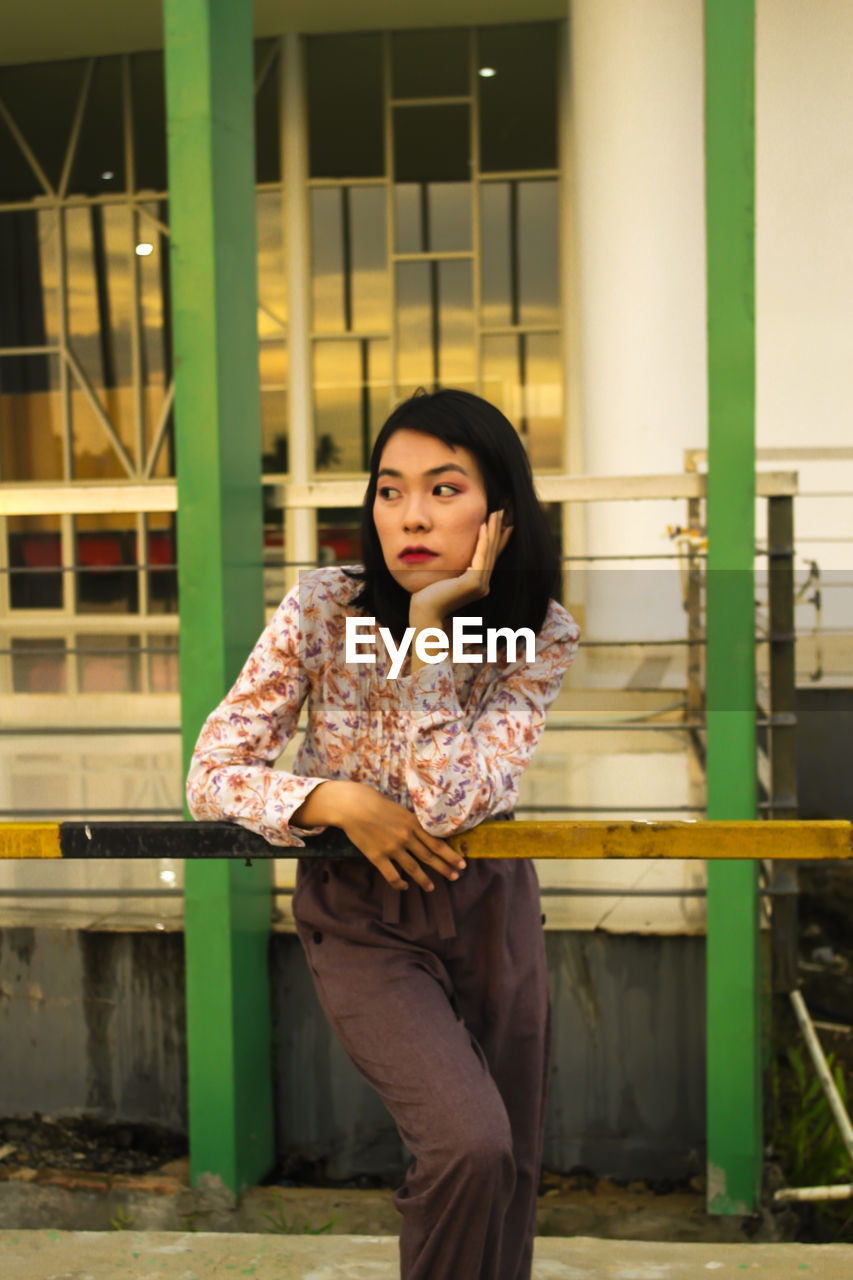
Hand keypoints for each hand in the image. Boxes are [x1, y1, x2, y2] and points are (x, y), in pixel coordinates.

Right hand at [292, 780, 465, 891]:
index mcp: (412, 823)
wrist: (353, 806)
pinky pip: (392, 875)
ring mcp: (392, 848)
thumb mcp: (399, 810)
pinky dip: (399, 884)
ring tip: (432, 888)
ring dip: (425, 880)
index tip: (462, 864)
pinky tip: (404, 887)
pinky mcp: (377, 856)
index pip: (437, 843)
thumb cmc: (375, 803)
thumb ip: (411, 822)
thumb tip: (422, 832)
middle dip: (445, 868)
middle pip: (430, 857)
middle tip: (456, 877)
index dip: (451, 855)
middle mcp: (406, 837)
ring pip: (414, 869)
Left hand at [408, 509, 512, 627]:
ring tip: (496, 514)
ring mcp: (480, 585)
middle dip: (498, 531)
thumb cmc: (430, 595)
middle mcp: (483, 585)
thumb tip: (457, 557)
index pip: (490, 557)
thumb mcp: (446, 576)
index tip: (505, 524)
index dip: (498, 540)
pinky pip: (480, 558)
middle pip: (492, 552)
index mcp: (478, 584)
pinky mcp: (474, 583)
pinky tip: (483, 527)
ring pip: (488, 552)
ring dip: (493, 531)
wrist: (425, 611)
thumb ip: (454, 568)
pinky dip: (483, 542)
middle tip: (502, 512)